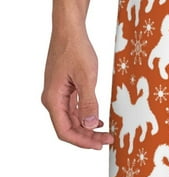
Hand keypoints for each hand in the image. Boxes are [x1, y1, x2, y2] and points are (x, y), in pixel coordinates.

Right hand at [42, 27, 113, 149]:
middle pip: (69, 128)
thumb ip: (88, 102)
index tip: (99, 145)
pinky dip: (86, 117)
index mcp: (53, 99)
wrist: (69, 30)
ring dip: (88, 128)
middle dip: (88, 137)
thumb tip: (89, 125)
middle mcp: (53, 99)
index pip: (65, 131)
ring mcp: (58, 94)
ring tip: (106, 134)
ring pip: (72, 120)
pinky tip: (97, 120)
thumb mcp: (87, 77)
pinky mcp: (65, 89)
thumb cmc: (76, 50)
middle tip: (108, 141)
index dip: (82, 141)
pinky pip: (74, 109)